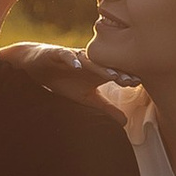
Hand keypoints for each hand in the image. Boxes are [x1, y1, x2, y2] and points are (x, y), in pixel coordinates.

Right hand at [9, 43, 149, 132]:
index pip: (115, 73)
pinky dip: (70, 60)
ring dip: (100, 67)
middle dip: (118, 72)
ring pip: (89, 60)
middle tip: (131, 79)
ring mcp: (73, 57)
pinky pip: (64, 55)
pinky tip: (76, 66)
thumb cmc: (64, 79)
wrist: (37, 65)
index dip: (126, 77)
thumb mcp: (86, 97)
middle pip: (105, 66)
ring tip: (111, 75)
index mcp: (97, 71)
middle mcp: (88, 62)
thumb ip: (105, 107)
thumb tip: (126, 122)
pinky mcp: (57, 53)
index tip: (139, 84)